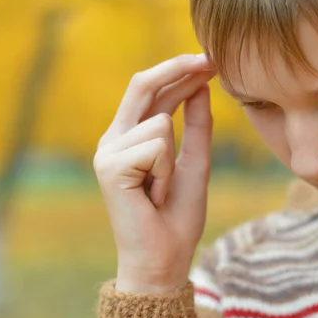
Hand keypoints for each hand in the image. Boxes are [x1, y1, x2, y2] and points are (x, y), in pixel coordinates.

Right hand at [93, 54, 214, 293]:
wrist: (164, 257)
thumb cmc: (177, 215)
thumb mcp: (195, 162)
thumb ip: (196, 126)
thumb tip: (201, 87)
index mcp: (130, 137)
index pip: (152, 92)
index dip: (179, 73)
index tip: (208, 61)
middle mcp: (114, 140)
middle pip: (144, 86)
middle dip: (178, 70)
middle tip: (210, 60)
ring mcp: (107, 152)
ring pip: (160, 122)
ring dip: (174, 160)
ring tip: (162, 189)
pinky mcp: (109, 167)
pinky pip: (158, 146)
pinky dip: (167, 173)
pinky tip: (154, 195)